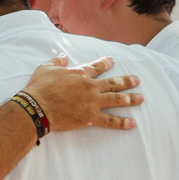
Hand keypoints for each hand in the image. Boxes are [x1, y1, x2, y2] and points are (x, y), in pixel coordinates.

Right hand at [24, 54, 142, 131]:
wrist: (37, 107)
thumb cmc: (39, 88)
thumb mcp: (46, 68)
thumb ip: (57, 61)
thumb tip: (63, 56)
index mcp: (80, 74)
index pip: (97, 67)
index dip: (106, 63)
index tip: (112, 60)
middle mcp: (90, 86)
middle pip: (113, 82)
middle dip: (127, 81)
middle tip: (137, 80)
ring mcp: (92, 102)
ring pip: (116, 99)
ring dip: (130, 99)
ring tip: (141, 98)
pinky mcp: (91, 117)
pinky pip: (110, 120)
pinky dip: (121, 122)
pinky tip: (132, 123)